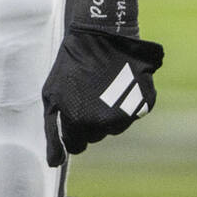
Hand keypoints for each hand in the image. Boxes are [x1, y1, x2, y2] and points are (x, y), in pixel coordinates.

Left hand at [42, 26, 163, 165]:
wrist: (101, 32)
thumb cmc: (71, 63)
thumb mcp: (51, 94)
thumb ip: (52, 131)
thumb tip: (55, 163)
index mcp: (79, 122)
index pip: (77, 146)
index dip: (72, 130)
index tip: (72, 110)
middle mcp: (105, 123)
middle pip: (95, 136)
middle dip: (89, 120)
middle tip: (85, 92)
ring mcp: (128, 114)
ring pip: (114, 127)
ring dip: (107, 111)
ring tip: (101, 84)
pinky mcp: (144, 103)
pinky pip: (133, 112)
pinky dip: (126, 101)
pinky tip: (117, 80)